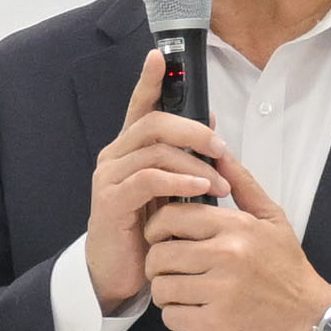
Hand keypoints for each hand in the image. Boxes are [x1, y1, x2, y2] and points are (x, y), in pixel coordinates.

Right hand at [86, 49, 230, 312]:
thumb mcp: (170, 189)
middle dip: (192, 130)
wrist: (119, 274)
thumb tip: (211, 120)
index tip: (160, 56)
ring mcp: (109, 178)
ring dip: (194, 163)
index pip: (140, 106)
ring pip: (154, 150)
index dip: (149, 80)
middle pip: (153, 123)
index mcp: (129, 149)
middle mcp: (114, 156)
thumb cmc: (146, 229)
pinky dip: (178, 181)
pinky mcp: (111, 201)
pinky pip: (148, 179)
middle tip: (221, 148)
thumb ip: (184, 156)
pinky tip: (200, 191)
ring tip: (219, 183)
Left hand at [143, 150, 330, 330]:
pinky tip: (194, 312)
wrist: (310, 319)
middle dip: (158, 264)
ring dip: (166, 292)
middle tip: (170, 269)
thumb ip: (241, 183)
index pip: (171, 217)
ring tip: (183, 291)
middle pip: (159, 254)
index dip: (157, 228)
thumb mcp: (272, 218)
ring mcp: (221, 292)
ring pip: (162, 288)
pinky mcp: (216, 324)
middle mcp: (227, 256)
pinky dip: (177, 317)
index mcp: (235, 226)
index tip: (163, 238)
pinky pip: (172, 317)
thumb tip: (217, 149)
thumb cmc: (287, 268)